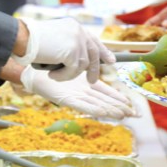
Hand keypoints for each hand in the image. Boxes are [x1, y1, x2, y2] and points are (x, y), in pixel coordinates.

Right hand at [19, 18, 114, 82]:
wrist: (23, 38)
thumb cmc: (32, 40)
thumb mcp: (55, 37)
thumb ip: (68, 43)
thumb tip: (80, 59)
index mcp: (74, 26)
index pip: (93, 39)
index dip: (103, 51)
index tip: (111, 61)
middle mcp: (78, 31)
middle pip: (93, 53)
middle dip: (94, 69)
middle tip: (92, 80)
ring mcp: (77, 41)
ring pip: (82, 65)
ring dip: (69, 74)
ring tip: (55, 75)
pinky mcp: (72, 52)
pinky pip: (73, 71)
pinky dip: (63, 76)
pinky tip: (52, 74)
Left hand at [20, 67, 134, 119]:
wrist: (32, 63)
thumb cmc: (50, 60)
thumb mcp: (73, 57)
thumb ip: (86, 57)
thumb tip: (100, 52)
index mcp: (84, 83)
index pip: (105, 92)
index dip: (119, 98)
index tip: (132, 105)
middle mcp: (81, 91)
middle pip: (104, 100)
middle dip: (119, 107)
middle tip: (134, 114)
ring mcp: (73, 95)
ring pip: (95, 104)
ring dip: (109, 109)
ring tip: (122, 115)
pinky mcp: (64, 98)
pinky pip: (81, 105)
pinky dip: (92, 108)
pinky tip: (102, 111)